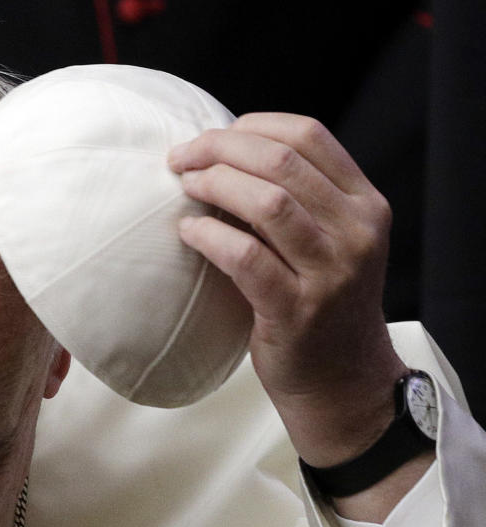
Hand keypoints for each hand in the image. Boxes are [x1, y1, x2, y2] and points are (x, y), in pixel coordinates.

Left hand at [168, 113, 409, 472]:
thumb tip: (221, 153)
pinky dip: (210, 236)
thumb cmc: (319, 302)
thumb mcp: (327, 241)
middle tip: (181, 158)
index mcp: (364, 204)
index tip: (212, 138)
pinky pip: (246, 257)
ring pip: (269, 202)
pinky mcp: (298, 310)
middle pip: (281, 161)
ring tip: (184, 186)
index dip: (250, 127)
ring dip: (215, 185)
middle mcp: (357, 232)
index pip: (308, 135)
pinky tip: (188, 233)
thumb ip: (295, 198)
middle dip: (220, 149)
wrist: (342, 381)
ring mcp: (332, 273)